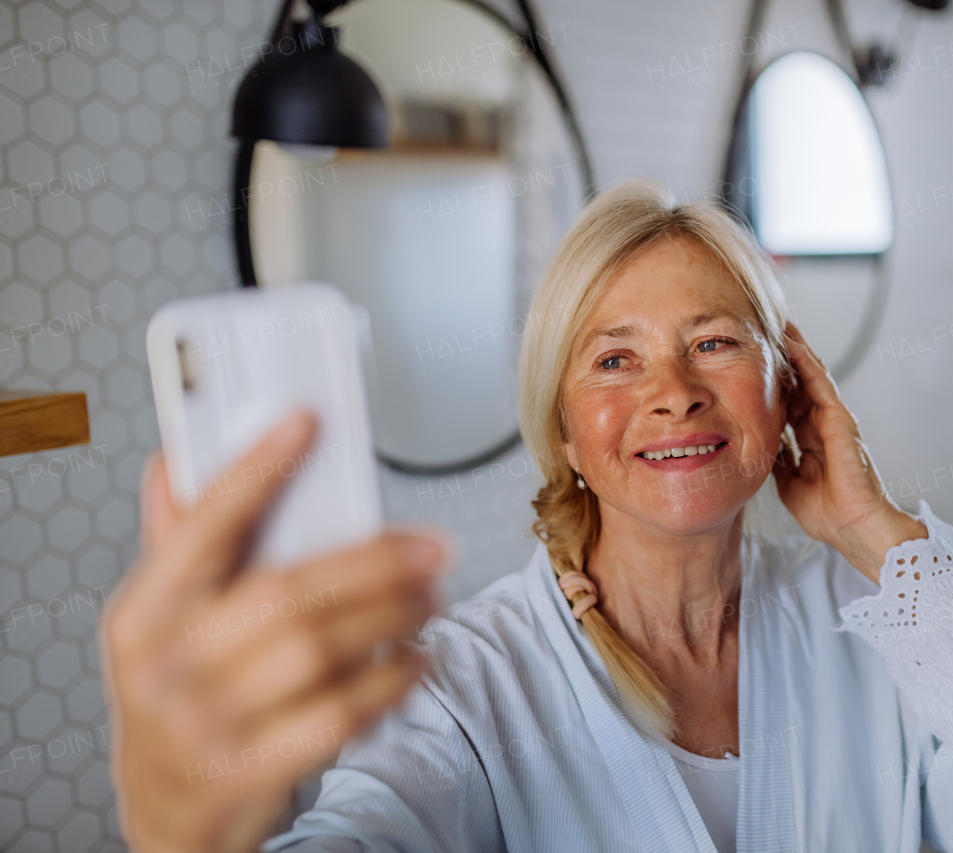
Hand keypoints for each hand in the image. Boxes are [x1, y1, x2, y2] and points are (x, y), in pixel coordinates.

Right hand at [102, 410, 450, 852]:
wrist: (173, 814)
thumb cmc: (180, 697)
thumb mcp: (160, 624)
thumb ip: (177, 545)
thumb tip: (177, 462)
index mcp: (143, 613)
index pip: (199, 529)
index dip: (253, 472)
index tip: (307, 423)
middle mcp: (167, 666)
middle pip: (282, 594)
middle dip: (371, 561)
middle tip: (432, 545)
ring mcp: (206, 723)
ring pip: (317, 651)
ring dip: (392, 615)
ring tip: (433, 594)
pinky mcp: (250, 771)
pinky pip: (338, 716)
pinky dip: (390, 681)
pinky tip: (419, 659)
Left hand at [772, 324, 926, 582]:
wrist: (855, 529)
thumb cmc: (829, 515)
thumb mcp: (790, 484)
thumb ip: (779, 461)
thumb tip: (763, 447)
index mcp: (812, 439)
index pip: (789, 401)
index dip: (773, 381)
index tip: (753, 361)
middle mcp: (824, 425)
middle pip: (800, 381)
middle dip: (784, 356)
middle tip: (765, 328)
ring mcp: (834, 420)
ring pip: (812, 375)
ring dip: (796, 348)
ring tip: (779, 322)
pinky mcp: (841, 420)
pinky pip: (821, 384)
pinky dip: (806, 362)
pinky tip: (792, 343)